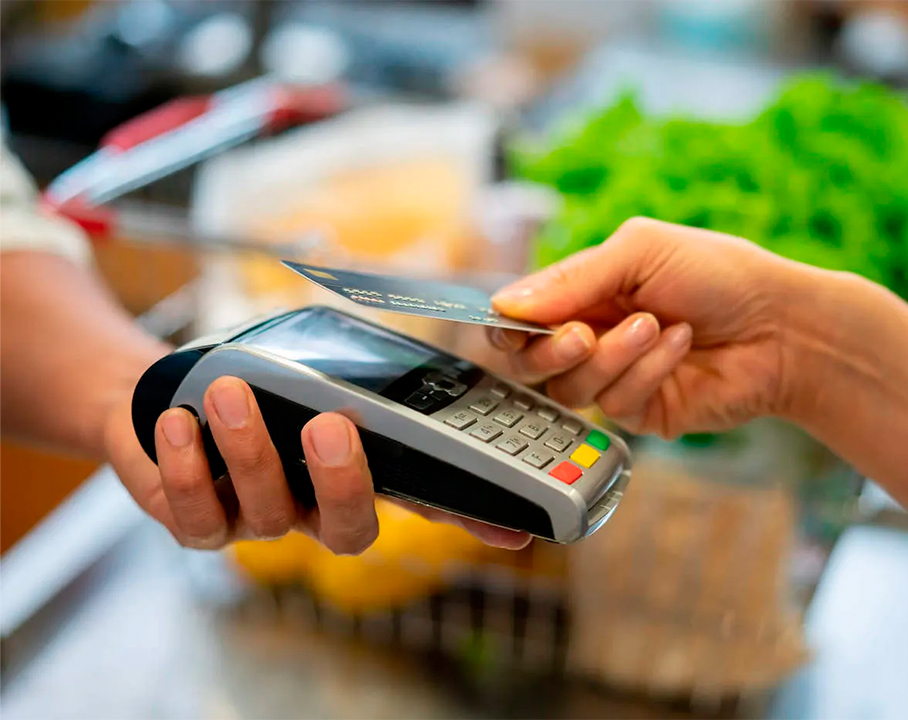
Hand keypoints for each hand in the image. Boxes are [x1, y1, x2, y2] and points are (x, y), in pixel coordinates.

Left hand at [104, 375, 529, 552]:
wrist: (170, 393)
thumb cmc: (257, 380)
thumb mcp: (314, 369)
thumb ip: (362, 379)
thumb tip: (414, 367)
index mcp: (361, 474)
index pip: (428, 503)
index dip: (472, 521)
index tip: (516, 531)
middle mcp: (318, 509)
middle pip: (351, 530)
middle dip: (343, 482)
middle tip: (330, 424)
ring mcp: (261, 521)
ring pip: (270, 511)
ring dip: (252, 449)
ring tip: (230, 393)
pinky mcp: (199, 523)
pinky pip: (197, 516)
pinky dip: (188, 469)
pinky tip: (182, 423)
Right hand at [489, 217, 807, 437]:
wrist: (782, 325)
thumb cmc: (718, 274)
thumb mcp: (642, 251)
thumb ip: (573, 279)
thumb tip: (505, 304)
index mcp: (584, 293)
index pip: (521, 316)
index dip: (509, 324)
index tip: (511, 324)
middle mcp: (592, 336)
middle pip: (530, 363)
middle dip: (550, 350)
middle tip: (584, 334)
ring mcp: (616, 377)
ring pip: (571, 388)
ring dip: (614, 355)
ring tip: (658, 325)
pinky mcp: (643, 412)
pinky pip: (617, 404)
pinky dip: (648, 371)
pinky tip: (680, 346)